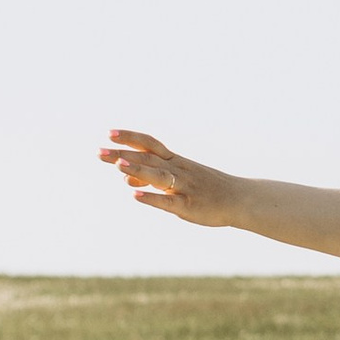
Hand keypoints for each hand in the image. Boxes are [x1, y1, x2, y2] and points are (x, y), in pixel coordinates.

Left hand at [100, 128, 236, 225]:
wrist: (239, 199)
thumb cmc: (206, 188)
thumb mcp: (178, 177)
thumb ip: (150, 176)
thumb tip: (125, 176)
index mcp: (175, 161)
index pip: (150, 144)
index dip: (130, 137)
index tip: (109, 133)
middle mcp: (178, 170)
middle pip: (148, 159)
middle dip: (123, 155)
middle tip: (100, 152)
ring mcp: (184, 187)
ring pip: (159, 176)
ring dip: (138, 170)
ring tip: (119, 165)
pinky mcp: (189, 206)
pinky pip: (168, 201)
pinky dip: (152, 198)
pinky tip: (136, 195)